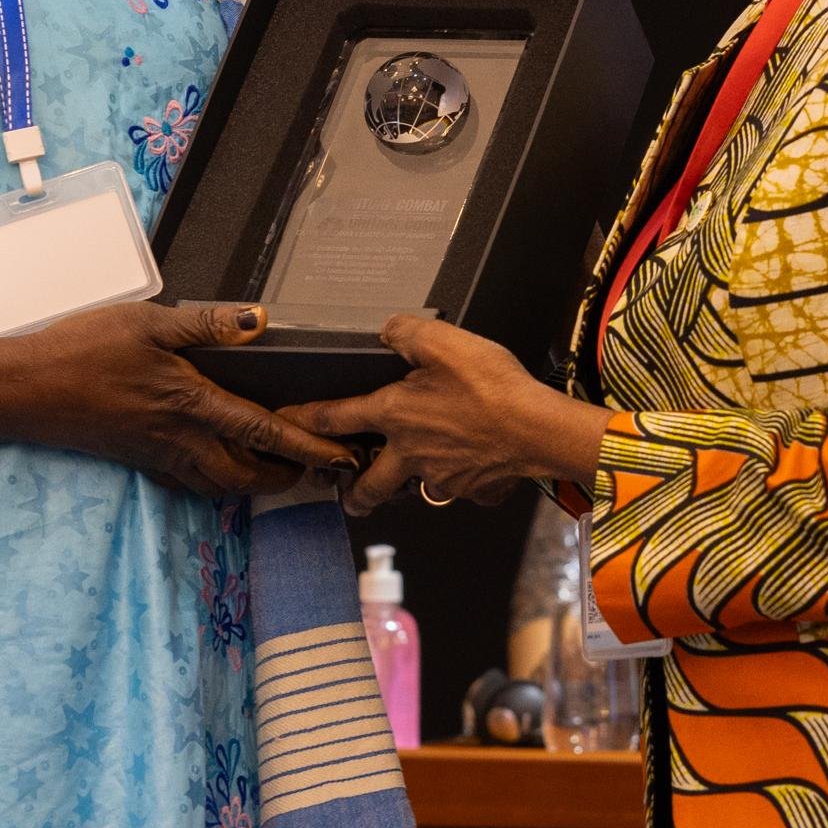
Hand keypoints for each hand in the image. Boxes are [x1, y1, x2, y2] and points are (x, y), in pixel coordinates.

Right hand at [0, 301, 359, 497]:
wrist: (25, 391)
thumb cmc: (82, 350)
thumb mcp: (148, 322)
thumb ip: (206, 323)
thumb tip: (260, 320)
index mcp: (191, 403)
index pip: (265, 432)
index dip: (309, 447)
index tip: (344, 458)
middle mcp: (180, 439)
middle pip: (248, 475)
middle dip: (288, 477)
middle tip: (318, 470)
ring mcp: (157, 454)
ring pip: (219, 484)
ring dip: (254, 482)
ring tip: (279, 470)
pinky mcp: (137, 458)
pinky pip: (189, 481)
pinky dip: (216, 481)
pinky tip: (219, 465)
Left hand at [283, 314, 607, 514]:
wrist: (538, 429)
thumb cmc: (493, 387)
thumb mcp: (444, 341)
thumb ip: (408, 332)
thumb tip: (389, 330)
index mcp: (395, 414)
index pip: (338, 417)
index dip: (308, 419)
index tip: (289, 425)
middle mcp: (410, 453)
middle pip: (369, 483)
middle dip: (354, 493)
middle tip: (348, 496)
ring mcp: (441, 476)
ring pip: (417, 485)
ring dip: (412, 482)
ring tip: (416, 475)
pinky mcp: (472, 489)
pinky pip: (461, 487)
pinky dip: (463, 479)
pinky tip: (475, 463)